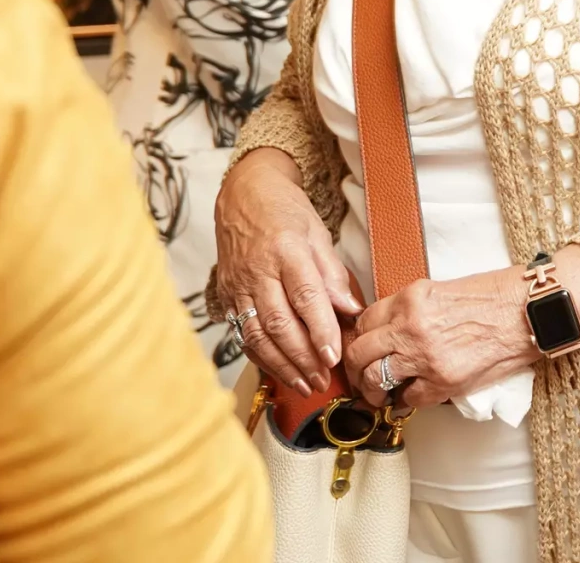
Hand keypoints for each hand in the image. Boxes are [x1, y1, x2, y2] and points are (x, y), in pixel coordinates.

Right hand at [212, 147, 359, 394]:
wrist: (243, 196)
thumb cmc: (285, 211)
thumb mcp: (318, 233)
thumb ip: (333, 274)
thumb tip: (351, 310)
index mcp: (286, 249)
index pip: (305, 296)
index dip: (320, 329)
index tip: (335, 355)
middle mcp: (258, 271)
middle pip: (278, 322)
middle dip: (303, 357)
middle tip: (324, 379)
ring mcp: (239, 286)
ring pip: (256, 335)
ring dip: (281, 365)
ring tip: (305, 384)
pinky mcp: (227, 297)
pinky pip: (242, 334)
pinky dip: (261, 358)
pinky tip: (280, 372)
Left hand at [344, 267, 536, 409]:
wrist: (530, 311)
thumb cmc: (498, 297)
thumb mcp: (443, 290)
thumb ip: (412, 309)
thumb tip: (390, 331)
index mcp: (410, 298)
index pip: (364, 322)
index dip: (359, 338)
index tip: (361, 349)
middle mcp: (410, 326)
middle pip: (358, 353)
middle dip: (355, 368)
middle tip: (360, 376)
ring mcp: (424, 356)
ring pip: (374, 379)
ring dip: (373, 391)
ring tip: (379, 394)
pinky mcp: (442, 381)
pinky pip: (408, 399)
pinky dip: (406, 401)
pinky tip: (411, 397)